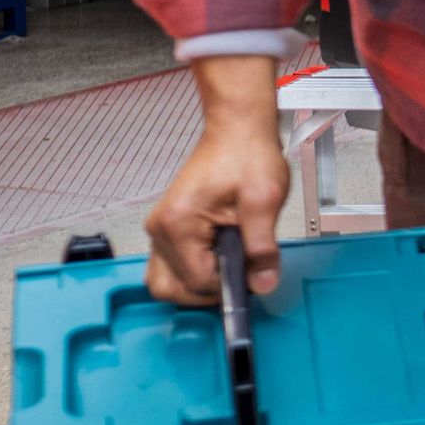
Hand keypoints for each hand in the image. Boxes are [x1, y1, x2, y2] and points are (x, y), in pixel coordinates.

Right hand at [145, 55, 290, 305]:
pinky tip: (222, 258)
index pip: (197, 282)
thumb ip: (262, 248)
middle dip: (208, 292)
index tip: (253, 277)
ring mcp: (160, 230)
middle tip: (241, 274)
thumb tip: (262, 284)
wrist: (237, 132)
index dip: (229, 287)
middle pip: (171, 289)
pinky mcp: (168, 229)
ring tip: (232, 265)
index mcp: (178, 224)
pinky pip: (172, 266)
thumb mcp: (264, 202)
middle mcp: (159, 230)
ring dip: (199, 285)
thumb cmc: (248, 157)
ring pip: (167, 281)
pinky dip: (194, 272)